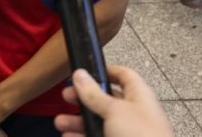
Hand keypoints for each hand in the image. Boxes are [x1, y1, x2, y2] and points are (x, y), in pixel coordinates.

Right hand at [55, 67, 172, 136]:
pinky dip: (81, 136)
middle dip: (84, 99)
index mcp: (139, 97)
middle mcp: (133, 114)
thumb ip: (94, 94)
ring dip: (78, 121)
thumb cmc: (141, 136)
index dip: (106, 71)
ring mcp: (126, 133)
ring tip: (60, 123)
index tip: (86, 71)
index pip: (124, 76)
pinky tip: (68, 136)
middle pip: (105, 100)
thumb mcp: (114, 111)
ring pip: (98, 123)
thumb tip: (80, 74)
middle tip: (66, 97)